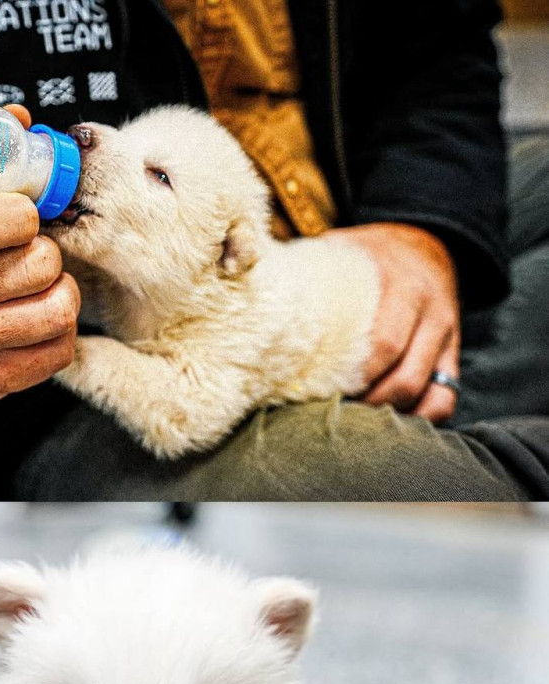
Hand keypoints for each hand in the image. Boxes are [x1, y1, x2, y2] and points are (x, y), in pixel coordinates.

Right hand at [0, 105, 79, 398]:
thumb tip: (22, 121)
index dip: (19, 216)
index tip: (27, 215)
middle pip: (34, 267)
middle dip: (48, 254)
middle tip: (36, 254)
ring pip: (55, 311)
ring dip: (62, 293)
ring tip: (43, 286)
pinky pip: (59, 351)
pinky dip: (62, 332)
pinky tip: (40, 319)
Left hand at [321, 223, 459, 421]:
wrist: (422, 245)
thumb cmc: (364, 257)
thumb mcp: (339, 252)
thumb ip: (307, 275)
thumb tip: (247, 288)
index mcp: (399, 283)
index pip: (383, 344)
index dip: (353, 378)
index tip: (318, 393)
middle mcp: (430, 310)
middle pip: (405, 377)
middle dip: (368, 403)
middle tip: (332, 414)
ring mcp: (446, 336)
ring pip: (427, 392)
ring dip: (389, 415)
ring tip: (354, 422)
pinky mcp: (452, 356)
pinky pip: (445, 398)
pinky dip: (420, 418)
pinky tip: (387, 423)